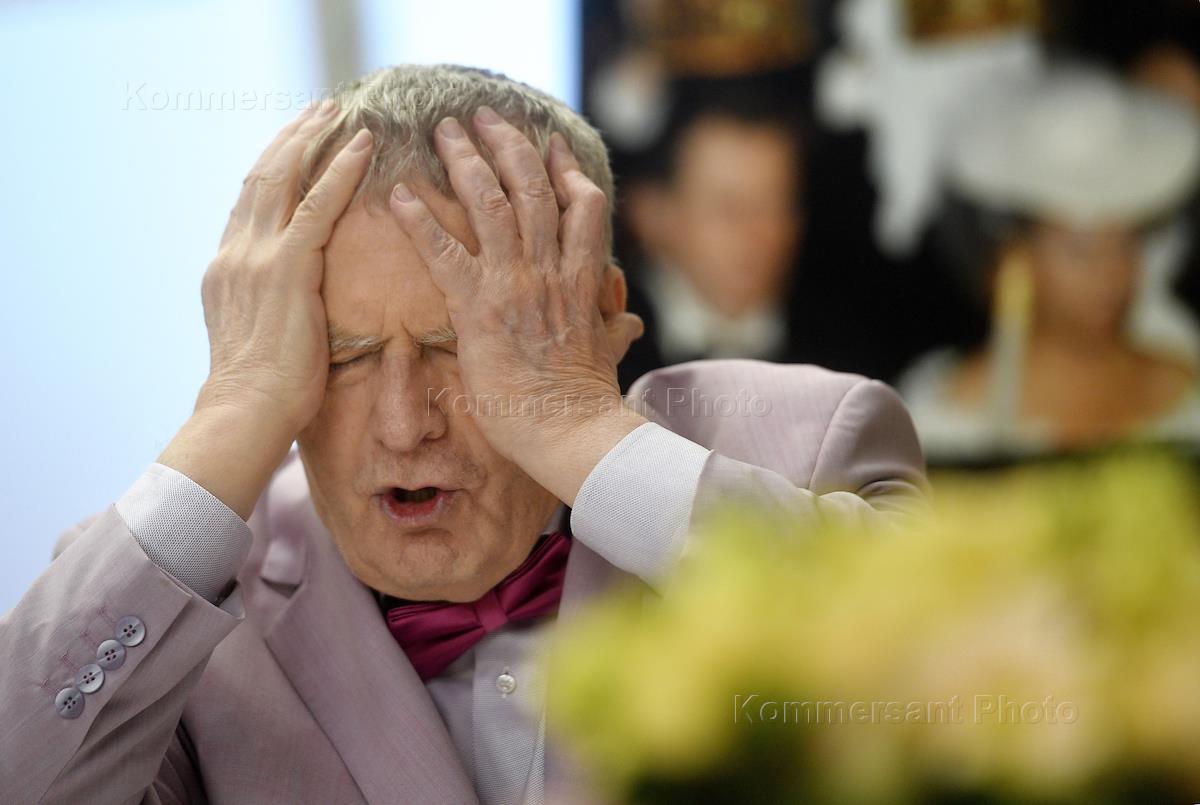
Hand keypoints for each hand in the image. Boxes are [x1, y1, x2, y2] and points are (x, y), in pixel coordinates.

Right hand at [159, 103, 372, 518]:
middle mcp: (235, 253)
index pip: (249, 205)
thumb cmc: (262, 395)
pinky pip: (317, 205)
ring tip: (337, 112)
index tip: (292, 146)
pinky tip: (362, 146)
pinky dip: (340, 171)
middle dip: (289, 140)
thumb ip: (270, 309)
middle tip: (318, 110)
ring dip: (312, 140)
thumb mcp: (258, 339)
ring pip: (283, 179)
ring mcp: (256, 257)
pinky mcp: (285, 268)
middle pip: (261, 178)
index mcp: (226, 270)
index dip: (272, 170)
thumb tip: (291, 306)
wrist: (246, 412)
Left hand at [389, 108, 645, 504]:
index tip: (551, 144)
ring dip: (466, 161)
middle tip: (483, 117)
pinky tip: (398, 195)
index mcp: (581, 280)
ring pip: (492, 203)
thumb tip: (630, 324)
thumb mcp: (606, 354)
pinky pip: (445, 253)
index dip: (565, 170)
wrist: (571, 433)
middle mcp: (550, 271)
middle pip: (532, 188)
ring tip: (445, 131)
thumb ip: (612, 330)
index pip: (582, 207)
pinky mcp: (480, 308)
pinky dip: (420, 221)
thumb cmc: (587, 402)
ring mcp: (515, 284)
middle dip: (508, 145)